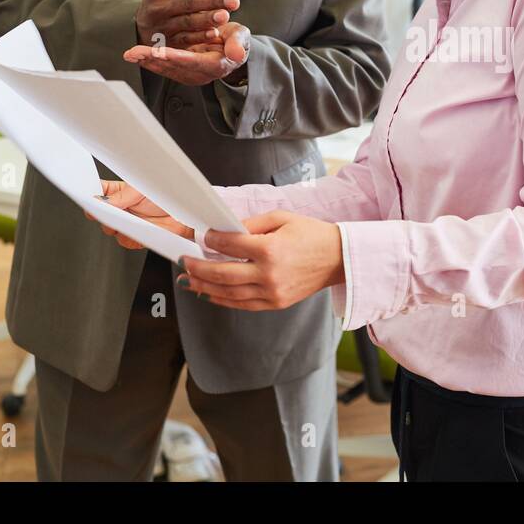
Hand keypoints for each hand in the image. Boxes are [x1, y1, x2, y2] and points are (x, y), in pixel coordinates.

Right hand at [89, 180, 191, 248]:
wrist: (184, 215)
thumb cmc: (165, 197)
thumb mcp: (140, 190)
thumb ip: (121, 196)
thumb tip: (102, 201)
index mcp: (117, 192)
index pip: (95, 192)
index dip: (89, 197)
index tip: (88, 200)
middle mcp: (119, 208)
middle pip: (99, 214)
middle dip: (103, 214)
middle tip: (111, 211)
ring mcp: (126, 223)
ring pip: (109, 230)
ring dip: (118, 226)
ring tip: (131, 219)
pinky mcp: (134, 237)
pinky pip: (124, 241)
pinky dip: (131, 237)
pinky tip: (139, 229)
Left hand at [124, 21, 250, 85]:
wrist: (232, 47)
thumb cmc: (236, 40)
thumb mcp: (242, 37)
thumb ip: (238, 43)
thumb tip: (236, 54)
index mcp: (216, 65)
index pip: (195, 62)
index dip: (177, 57)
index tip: (161, 52)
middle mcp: (202, 73)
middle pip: (176, 67)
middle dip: (155, 59)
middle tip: (135, 52)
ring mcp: (190, 74)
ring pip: (166, 69)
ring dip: (147, 61)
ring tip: (131, 53)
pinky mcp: (182, 71)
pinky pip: (164, 68)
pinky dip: (149, 61)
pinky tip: (136, 55)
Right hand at [135, 0, 238, 48]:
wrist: (142, 32)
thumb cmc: (165, 7)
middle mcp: (157, 8)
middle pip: (187, 2)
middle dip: (212, 1)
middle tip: (233, 1)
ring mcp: (161, 27)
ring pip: (187, 22)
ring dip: (208, 18)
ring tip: (225, 15)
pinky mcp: (166, 43)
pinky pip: (186, 39)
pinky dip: (201, 36)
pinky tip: (215, 32)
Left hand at [180, 210, 343, 310]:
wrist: (338, 258)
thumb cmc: (313, 235)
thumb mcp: (282, 218)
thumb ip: (252, 224)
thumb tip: (226, 229)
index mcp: (270, 249)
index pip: (230, 245)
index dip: (211, 239)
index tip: (202, 236)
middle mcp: (269, 274)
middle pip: (223, 273)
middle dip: (199, 268)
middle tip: (184, 262)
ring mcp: (272, 292)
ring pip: (229, 293)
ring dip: (205, 287)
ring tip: (189, 281)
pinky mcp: (276, 303)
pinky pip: (243, 304)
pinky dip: (223, 300)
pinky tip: (210, 294)